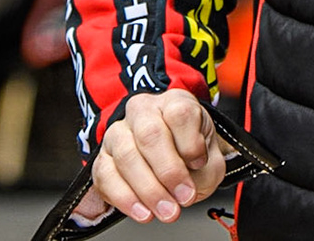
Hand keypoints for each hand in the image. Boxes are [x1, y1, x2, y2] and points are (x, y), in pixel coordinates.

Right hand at [76, 89, 227, 223]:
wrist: (176, 166)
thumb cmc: (192, 157)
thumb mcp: (210, 159)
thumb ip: (203, 170)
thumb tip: (185, 186)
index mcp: (174, 102)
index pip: (179, 113)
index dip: (190, 143)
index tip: (199, 164)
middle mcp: (143, 111)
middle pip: (150, 134)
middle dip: (168, 172)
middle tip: (184, 198)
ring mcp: (118, 132)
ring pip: (126, 155)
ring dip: (148, 189)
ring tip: (167, 210)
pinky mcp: (103, 157)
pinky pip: (106, 176)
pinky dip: (125, 198)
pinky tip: (143, 212)